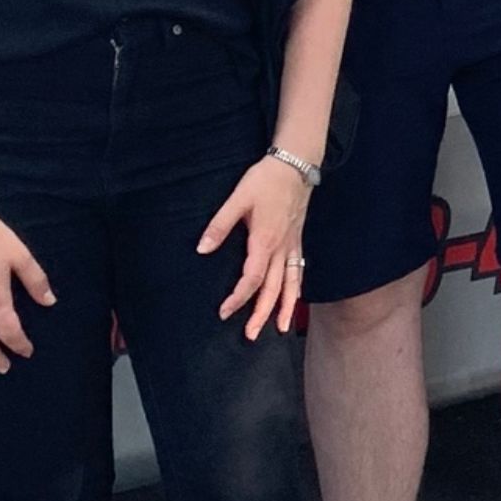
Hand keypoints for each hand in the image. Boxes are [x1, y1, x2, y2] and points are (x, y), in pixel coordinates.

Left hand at [201, 156, 312, 339]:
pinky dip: (297, 289)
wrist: (296, 164)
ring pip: (291, 283)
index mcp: (264, 240)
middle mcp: (281, 248)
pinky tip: (293, 300)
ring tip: (279, 329)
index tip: (224, 312)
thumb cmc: (265, 180)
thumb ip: (219, 226)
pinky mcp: (297, 240)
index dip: (238, 298)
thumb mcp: (237, 198)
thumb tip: (202, 249)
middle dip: (262, 314)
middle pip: (273, 288)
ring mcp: (292, 245)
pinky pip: (299, 271)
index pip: (252, 278)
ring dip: (285, 307)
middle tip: (251, 336)